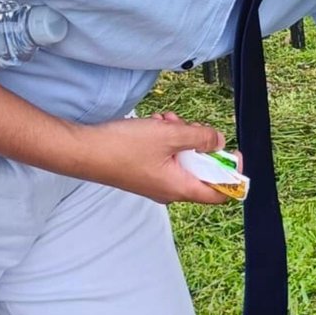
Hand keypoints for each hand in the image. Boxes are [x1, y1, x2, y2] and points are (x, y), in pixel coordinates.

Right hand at [70, 112, 233, 204]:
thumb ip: (201, 138)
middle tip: (189, 126)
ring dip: (181, 137)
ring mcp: (155, 182)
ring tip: (167, 120)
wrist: (81, 150)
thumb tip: (219, 142)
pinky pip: (166, 157)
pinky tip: (156, 124)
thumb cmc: (122, 147)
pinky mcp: (143, 172)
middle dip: (200, 144)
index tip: (234, 154)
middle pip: (201, 170)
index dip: (232, 175)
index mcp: (179, 188)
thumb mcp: (170, 135)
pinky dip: (166, 139)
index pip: (219, 194)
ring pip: (183, 159)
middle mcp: (169, 190)